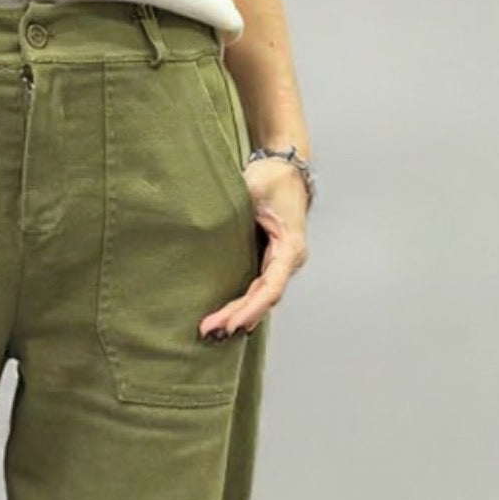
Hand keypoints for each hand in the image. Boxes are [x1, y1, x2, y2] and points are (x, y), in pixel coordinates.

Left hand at [198, 156, 309, 340]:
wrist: (284, 167)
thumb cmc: (272, 176)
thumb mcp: (254, 187)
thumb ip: (236, 204)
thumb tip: (208, 217)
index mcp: (290, 247)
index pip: (271, 287)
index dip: (250, 308)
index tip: (230, 324)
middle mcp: (290, 259)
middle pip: (264, 298)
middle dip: (238, 317)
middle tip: (209, 332)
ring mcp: (281, 262)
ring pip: (262, 297)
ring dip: (240, 315)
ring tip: (213, 332)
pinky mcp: (271, 260)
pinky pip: (259, 289)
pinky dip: (244, 305)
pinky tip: (228, 320)